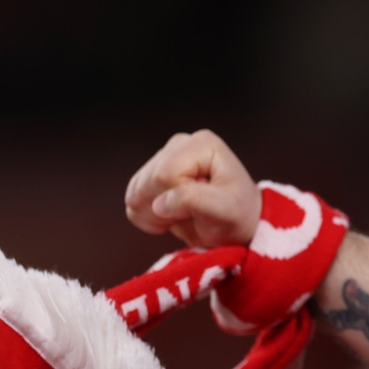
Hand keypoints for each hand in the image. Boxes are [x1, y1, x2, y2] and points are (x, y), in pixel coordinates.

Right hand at [125, 130, 262, 247]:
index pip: (166, 174)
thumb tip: (160, 203)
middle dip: (166, 208)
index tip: (201, 208)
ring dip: (156, 215)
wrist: (234, 224)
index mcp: (201, 144)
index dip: (177, 198)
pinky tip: (172, 215)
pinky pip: (132, 200)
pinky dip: (148, 217)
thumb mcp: (227, 210)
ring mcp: (162, 159)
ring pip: (135, 192)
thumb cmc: (237, 214)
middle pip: (147, 182)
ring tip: (184, 214)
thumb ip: (195, 201)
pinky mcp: (150, 175)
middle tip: (193, 213)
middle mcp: (179, 145)